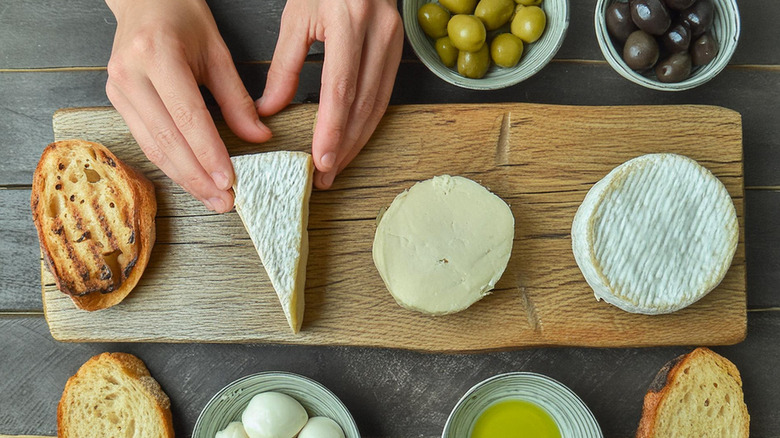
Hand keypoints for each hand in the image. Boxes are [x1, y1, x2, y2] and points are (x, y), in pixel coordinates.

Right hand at [104, 0, 270, 212]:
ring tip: (212, 198)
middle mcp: (130, 75)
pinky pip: (146, 141)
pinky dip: (171, 163)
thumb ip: (236, 98)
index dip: (209, 153)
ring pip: (153, 147)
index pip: (187, 117)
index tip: (230, 180)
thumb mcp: (217, 51)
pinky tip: (192, 179)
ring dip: (184, 178)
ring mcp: (117, 89)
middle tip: (224, 202)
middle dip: (198, 177)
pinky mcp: (116, 100)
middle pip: (167, 140)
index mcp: (156, 55)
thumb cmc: (182, 17)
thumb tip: (258, 137)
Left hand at [256, 0, 403, 188]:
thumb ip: (284, 66)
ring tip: (338, 164)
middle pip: (364, 103)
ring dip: (359, 139)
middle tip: (327, 174)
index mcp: (348, 20)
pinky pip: (385, 94)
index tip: (322, 159)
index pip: (341, 88)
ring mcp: (394, 41)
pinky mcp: (399, 48)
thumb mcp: (296, 17)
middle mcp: (378, 32)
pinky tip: (354, 138)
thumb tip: (270, 110)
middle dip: (346, 144)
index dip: (332, 129)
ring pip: (379, 104)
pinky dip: (368, 121)